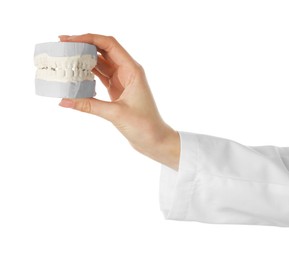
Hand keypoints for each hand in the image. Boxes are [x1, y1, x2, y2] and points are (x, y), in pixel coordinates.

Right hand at [58, 34, 179, 169]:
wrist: (155, 139)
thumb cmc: (144, 125)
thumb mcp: (116, 113)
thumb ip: (89, 106)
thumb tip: (64, 101)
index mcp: (132, 70)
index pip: (109, 44)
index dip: (89, 38)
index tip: (69, 39)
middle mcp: (127, 71)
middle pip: (103, 51)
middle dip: (83, 46)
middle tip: (62, 46)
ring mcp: (122, 80)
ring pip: (100, 64)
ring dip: (84, 59)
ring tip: (65, 57)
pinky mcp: (117, 90)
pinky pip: (100, 77)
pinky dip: (88, 74)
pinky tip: (75, 73)